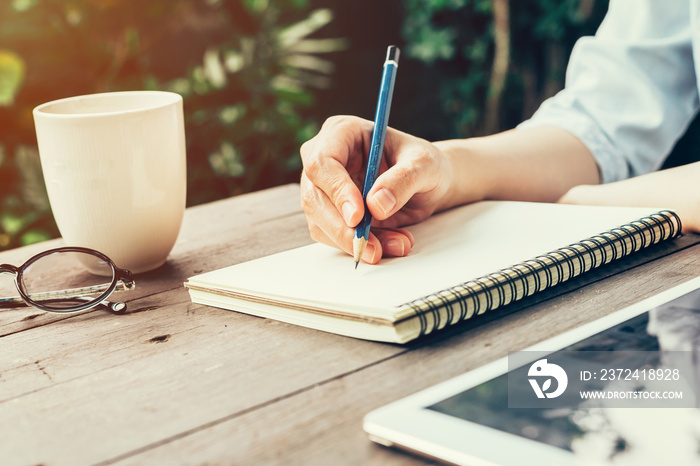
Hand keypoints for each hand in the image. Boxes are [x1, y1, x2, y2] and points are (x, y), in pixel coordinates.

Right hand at [300, 115, 453, 263]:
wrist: (426, 185)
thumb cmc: (423, 164)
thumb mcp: (424, 164)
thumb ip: (404, 179)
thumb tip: (376, 205)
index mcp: (342, 132)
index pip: (322, 163)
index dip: (337, 191)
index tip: (358, 216)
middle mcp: (324, 159)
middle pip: (314, 198)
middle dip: (344, 229)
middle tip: (373, 247)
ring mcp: (322, 188)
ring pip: (320, 223)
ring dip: (356, 241)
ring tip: (397, 243)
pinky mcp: (328, 214)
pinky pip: (333, 238)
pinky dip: (360, 247)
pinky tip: (388, 244)